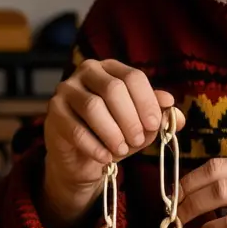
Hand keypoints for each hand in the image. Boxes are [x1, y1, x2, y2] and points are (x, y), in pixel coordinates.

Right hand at [40, 59, 184, 227]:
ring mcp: (66, 90)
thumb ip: (157, 115)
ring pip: (92, 106)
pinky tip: (105, 157)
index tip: (155, 124)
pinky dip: (94, 146)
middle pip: (113, 89)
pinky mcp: (54, 114)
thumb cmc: (115, 134)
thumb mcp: (140, 125)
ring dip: (112, 132)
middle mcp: (86, 72)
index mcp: (111, 68)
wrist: (83, 159)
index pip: (133, 76)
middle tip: (139, 140)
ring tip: (122, 150)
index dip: (147, 102)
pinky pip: (75, 128)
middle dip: (130, 118)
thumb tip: (173, 108)